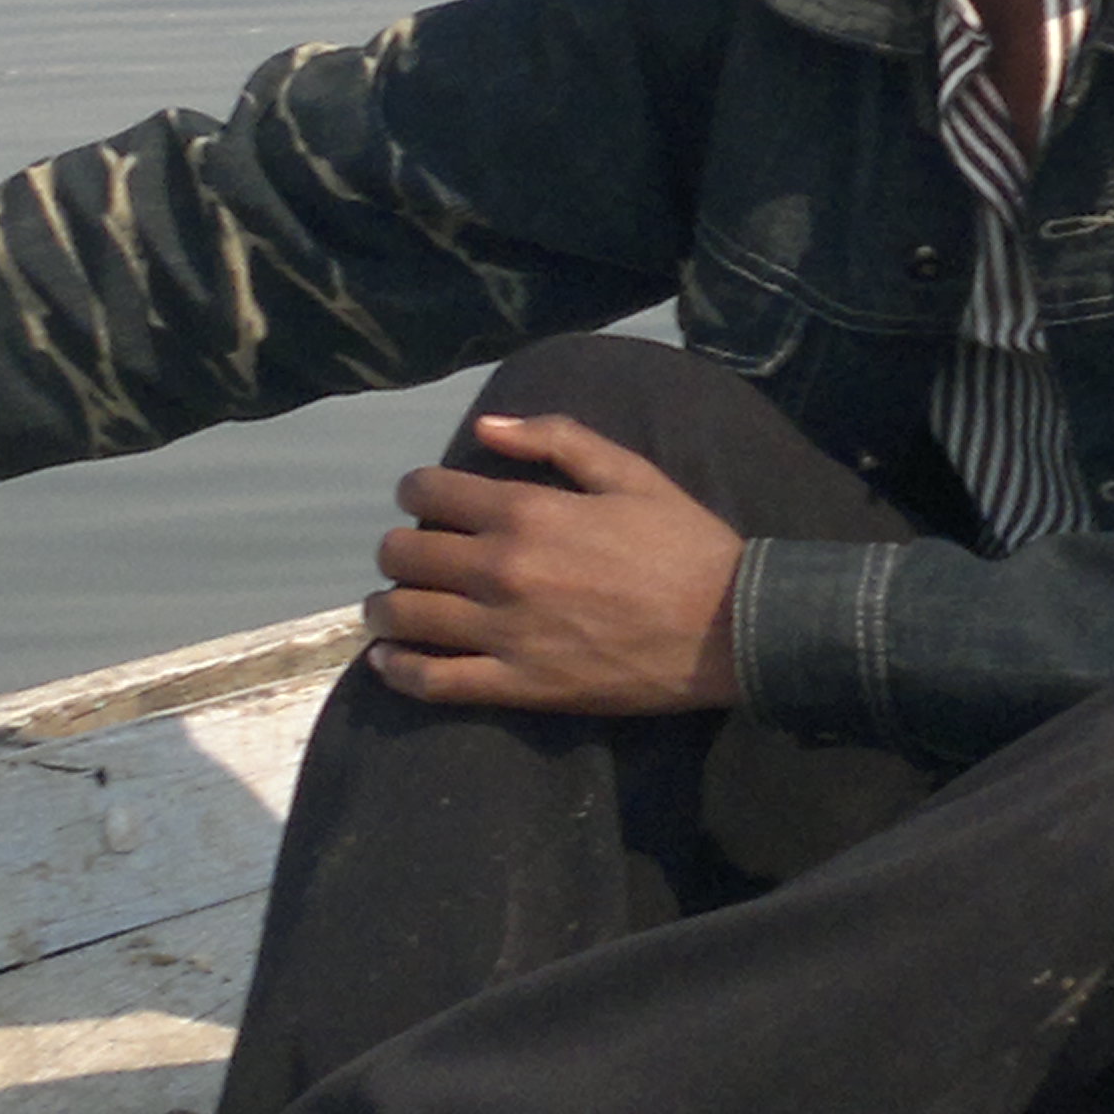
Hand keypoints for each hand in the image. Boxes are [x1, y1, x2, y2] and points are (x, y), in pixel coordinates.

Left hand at [362, 410, 742, 715]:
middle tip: (412, 556)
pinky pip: (433, 681)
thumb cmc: (682, 544)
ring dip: (385, 609)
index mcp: (527, 512)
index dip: (415, 492)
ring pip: (405, 617)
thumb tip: (484, 428)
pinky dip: (398, 672)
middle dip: (398, 549)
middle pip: (405, 555)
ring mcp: (503, 632)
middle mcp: (501, 570)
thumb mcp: (629, 472)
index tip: (422, 501)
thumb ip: (554, 439)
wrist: (727, 628)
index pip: (429, 494)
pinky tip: (389, 662)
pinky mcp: (515, 685)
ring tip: (390, 608)